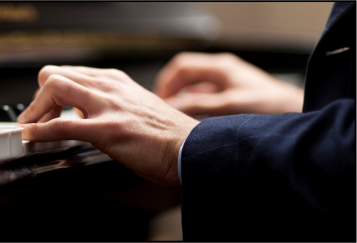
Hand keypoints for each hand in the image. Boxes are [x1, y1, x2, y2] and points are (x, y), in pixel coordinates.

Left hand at [17, 65, 198, 184]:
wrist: (189, 147)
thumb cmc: (165, 133)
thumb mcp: (134, 106)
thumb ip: (109, 104)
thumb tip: (83, 113)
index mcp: (114, 81)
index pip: (68, 73)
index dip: (49, 92)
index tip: (44, 110)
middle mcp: (108, 87)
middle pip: (54, 75)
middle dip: (37, 98)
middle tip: (37, 118)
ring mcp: (107, 106)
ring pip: (54, 88)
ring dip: (35, 110)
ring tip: (34, 127)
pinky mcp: (107, 129)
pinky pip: (62, 125)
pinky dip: (40, 131)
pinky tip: (33, 137)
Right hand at [155, 52, 303, 115]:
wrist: (296, 113)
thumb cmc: (271, 107)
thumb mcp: (231, 105)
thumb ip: (201, 104)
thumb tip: (175, 105)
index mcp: (221, 68)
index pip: (182, 66)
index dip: (167, 82)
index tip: (159, 99)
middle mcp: (222, 72)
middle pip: (185, 75)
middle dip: (172, 90)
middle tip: (163, 107)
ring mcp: (226, 83)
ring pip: (194, 86)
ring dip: (183, 98)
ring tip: (175, 115)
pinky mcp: (230, 95)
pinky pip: (204, 96)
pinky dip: (195, 105)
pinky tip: (192, 119)